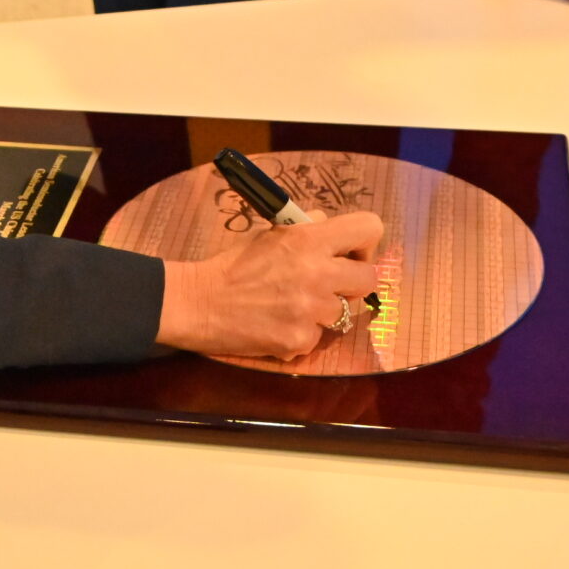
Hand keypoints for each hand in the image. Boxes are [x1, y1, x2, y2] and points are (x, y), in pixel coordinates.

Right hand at [155, 210, 383, 359]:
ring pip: (343, 313)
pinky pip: (316, 339)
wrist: (199, 303)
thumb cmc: (233, 266)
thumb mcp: (271, 234)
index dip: (364, 243)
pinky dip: (300, 336)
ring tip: (289, 306)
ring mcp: (310, 310)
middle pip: (369, 279)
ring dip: (321, 312)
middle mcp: (317, 273)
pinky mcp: (299, 341)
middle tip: (327, 285)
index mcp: (309, 239)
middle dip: (352, 283)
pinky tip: (276, 326)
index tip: (349, 255)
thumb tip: (332, 228)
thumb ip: (307, 229)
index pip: (369, 228)